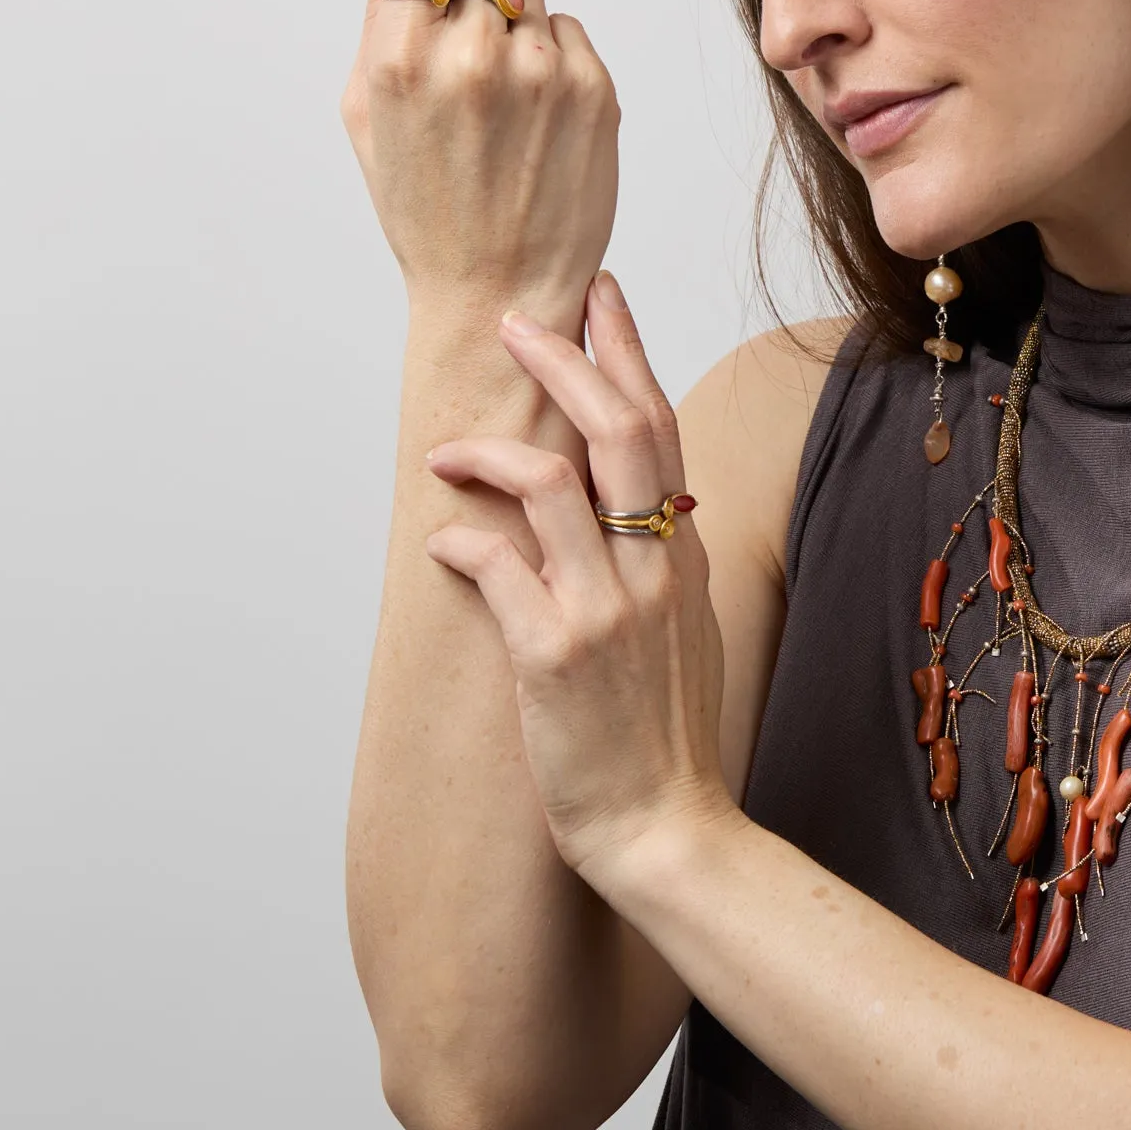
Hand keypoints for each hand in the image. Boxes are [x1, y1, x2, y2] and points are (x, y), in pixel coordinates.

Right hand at [341, 0, 619, 321]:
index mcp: (398, 58)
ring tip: (503, 105)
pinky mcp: (595, 89)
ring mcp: (540, 71)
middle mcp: (470, 55)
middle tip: (464, 52)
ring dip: (515, 27)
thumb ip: (379, 6)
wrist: (499, 290)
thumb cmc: (422, 203)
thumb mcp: (371, 108)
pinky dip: (556, 59)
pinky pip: (570, 31)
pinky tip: (541, 121)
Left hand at [422, 274, 735, 871]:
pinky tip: (442, 539)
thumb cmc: (670, 744)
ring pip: (549, 482)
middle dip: (564, 359)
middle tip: (517, 321)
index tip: (599, 299)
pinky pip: (495, 565)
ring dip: (487, 448)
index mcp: (682, 558)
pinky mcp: (555, 653)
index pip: (662, 427)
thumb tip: (645, 515)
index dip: (628, 354)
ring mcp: (607, 608)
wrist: (670, 830)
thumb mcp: (689, 636)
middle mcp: (653, 569)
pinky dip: (460, 539)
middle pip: (619, 428)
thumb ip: (664, 568)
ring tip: (446, 447)